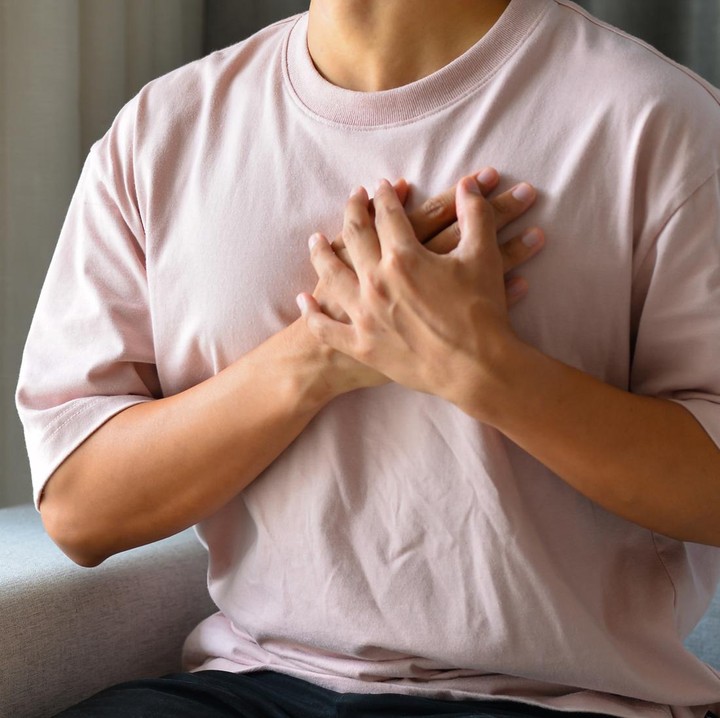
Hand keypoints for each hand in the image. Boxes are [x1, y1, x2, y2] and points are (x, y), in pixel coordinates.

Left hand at [299, 176, 535, 403]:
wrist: (475, 369)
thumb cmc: (481, 313)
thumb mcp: (484, 257)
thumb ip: (476, 215)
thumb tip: (468, 184)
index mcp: (403, 256)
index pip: (388, 215)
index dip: (386, 197)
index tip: (382, 186)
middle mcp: (375, 281)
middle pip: (355, 236)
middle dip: (353, 212)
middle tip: (352, 199)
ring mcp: (364, 315)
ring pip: (331, 276)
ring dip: (321, 255)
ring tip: (314, 240)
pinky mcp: (360, 346)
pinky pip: (326, 329)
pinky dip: (312, 314)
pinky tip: (304, 301)